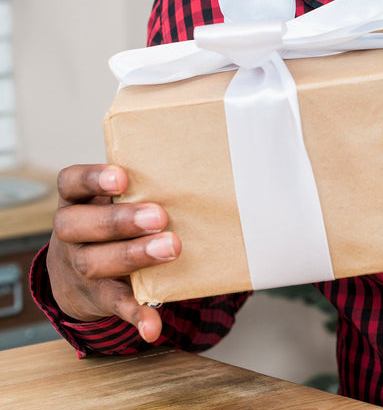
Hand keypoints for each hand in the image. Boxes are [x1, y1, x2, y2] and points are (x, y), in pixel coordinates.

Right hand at [47, 164, 180, 342]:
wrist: (77, 274)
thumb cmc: (111, 222)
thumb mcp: (112, 201)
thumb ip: (141, 187)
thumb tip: (193, 175)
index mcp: (77, 201)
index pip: (71, 183)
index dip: (92, 179)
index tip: (122, 178)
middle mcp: (71, 233)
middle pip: (78, 225)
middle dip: (120, 221)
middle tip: (159, 217)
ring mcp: (79, 267)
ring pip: (92, 262)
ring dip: (133, 256)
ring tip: (170, 248)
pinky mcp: (97, 297)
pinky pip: (114, 305)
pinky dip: (136, 314)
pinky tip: (152, 324)